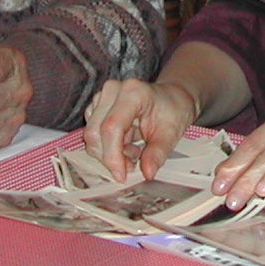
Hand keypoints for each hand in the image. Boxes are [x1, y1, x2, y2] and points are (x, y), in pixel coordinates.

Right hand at [82, 78, 199, 179]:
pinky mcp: (97, 107)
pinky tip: (126, 144)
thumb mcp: (171, 133)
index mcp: (133, 92)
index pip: (111, 127)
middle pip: (96, 133)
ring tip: (133, 150)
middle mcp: (113, 91)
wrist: (171, 98)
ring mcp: (102, 97)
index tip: (121, 175)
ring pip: (91, 136)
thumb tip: (147, 172)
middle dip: (111, 156)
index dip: (112, 155)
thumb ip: (158, 153)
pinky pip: (93, 134)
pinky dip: (107, 147)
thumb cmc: (172, 109)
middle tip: (132, 164)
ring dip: (109, 152)